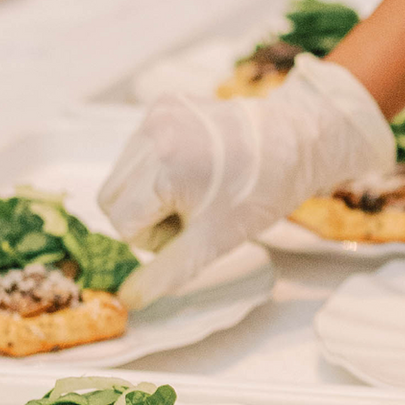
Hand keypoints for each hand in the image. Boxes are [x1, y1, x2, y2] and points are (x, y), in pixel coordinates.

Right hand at [98, 55, 392, 307]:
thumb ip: (165, 274)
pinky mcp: (164, 103)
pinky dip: (157, 167)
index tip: (190, 230)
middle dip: (143, 216)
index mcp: (163, 169)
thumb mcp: (211, 243)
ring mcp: (156, 114)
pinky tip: (193, 168)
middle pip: (111, 196)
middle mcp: (152, 133)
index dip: (152, 237)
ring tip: (194, 192)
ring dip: (148, 193)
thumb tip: (127, 301)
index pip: (121, 222)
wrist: (293, 146)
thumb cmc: (258, 196)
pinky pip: (138, 149)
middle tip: (189, 215)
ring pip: (121, 173)